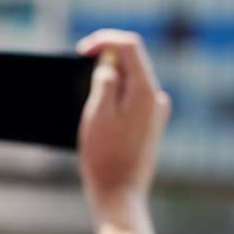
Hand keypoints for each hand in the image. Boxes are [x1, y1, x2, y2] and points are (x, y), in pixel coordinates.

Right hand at [77, 30, 171, 217]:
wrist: (119, 193)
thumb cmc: (105, 155)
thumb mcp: (97, 113)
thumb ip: (104, 81)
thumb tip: (108, 64)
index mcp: (145, 91)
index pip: (130, 46)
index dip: (104, 40)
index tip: (81, 51)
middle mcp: (155, 98)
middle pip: (131, 62)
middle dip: (104, 61)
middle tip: (79, 73)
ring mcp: (154, 112)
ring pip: (129, 81)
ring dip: (107, 80)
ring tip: (86, 101)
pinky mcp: (148, 125)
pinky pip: (129, 99)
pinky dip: (112, 96)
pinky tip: (96, 115)